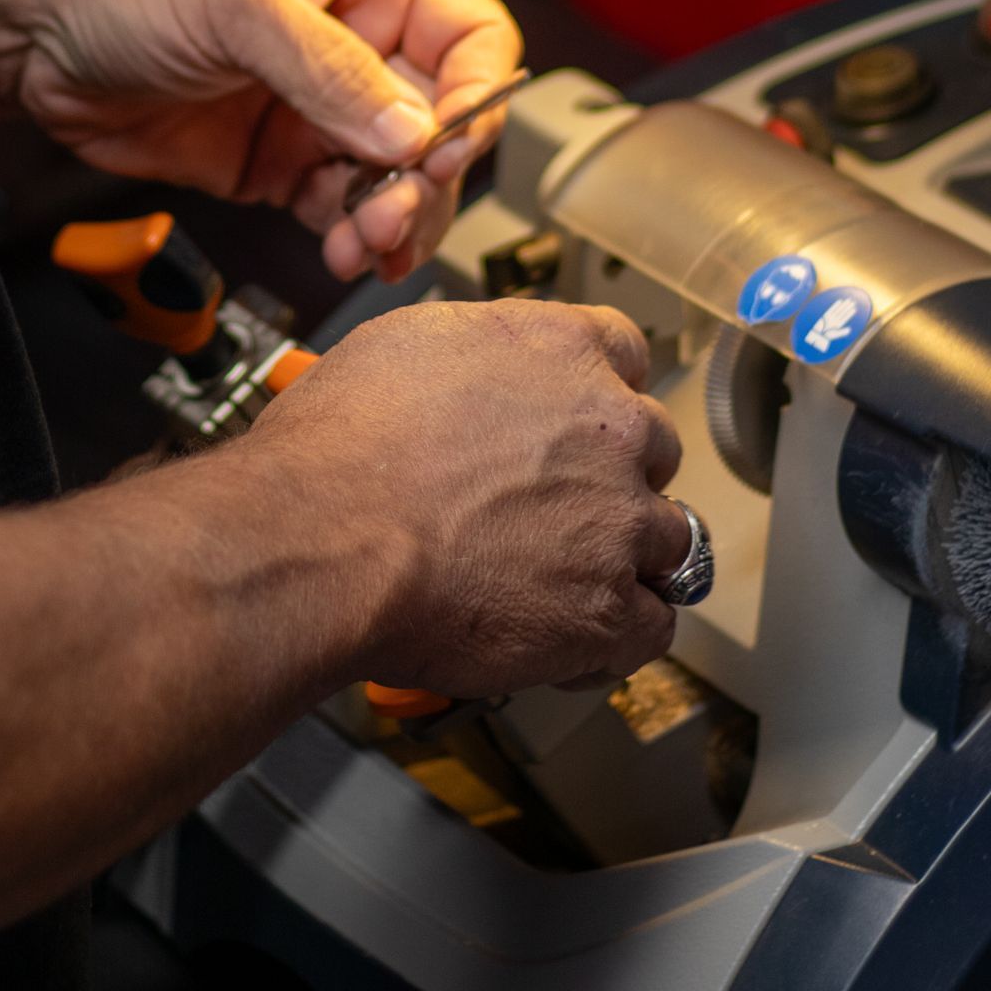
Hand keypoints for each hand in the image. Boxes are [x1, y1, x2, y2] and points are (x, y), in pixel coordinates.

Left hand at [0, 0, 521, 280]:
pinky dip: (350, 235)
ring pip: (398, 174)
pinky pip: (341, 206)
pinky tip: (340, 250)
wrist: (21, 26)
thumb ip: (328, 69)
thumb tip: (412, 133)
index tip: (442, 151)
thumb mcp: (235, 1)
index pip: (470, 34)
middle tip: (392, 213)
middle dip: (427, 174)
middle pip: (441, 117)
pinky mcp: (276, 158)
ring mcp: (317, 101)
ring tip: (365, 245)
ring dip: (394, 216)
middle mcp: (356, 31)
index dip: (473, 96)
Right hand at [253, 296, 689, 697]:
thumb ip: (474, 360)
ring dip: (624, 559)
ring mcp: (618, 520)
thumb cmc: (337, 447)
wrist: (323, 535)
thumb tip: (471, 382)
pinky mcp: (607, 609)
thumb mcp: (401, 348)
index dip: (600, 392)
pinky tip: (567, 642)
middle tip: (556, 506)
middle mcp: (607, 426)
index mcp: (559, 349)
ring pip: (667, 539)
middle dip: (614, 476)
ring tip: (562, 583)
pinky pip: (652, 626)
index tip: (578, 419)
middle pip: (654, 448)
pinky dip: (615, 639)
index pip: (626, 352)